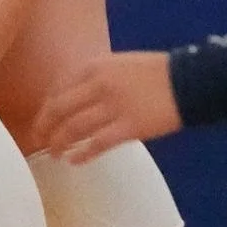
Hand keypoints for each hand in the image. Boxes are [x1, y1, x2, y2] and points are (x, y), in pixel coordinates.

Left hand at [34, 51, 181, 161]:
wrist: (188, 80)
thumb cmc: (154, 72)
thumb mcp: (118, 65)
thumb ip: (96, 78)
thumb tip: (74, 98)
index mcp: (95, 66)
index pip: (59, 88)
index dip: (47, 107)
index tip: (43, 119)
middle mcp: (98, 85)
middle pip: (59, 108)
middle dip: (44, 126)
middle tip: (38, 140)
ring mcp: (113, 107)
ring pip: (74, 128)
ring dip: (59, 142)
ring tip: (53, 153)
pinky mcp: (128, 128)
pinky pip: (97, 144)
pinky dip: (82, 154)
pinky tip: (74, 161)